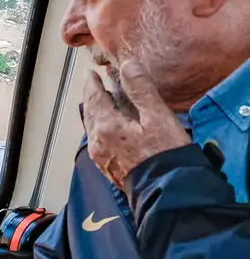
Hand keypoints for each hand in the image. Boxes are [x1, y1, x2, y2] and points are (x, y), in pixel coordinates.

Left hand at [83, 59, 189, 189]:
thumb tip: (127, 66)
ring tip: (102, 103)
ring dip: (95, 112)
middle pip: (89, 112)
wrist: (169, 192)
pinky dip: (100, 127)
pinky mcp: (108, 168)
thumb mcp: (158, 117)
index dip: (92, 84)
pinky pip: (98, 140)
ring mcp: (101, 157)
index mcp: (106, 126)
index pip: (94, 97)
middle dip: (92, 97)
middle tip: (94, 85)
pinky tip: (109, 127)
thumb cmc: (165, 155)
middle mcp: (97, 141)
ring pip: (92, 127)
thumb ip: (141, 90)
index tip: (90, 74)